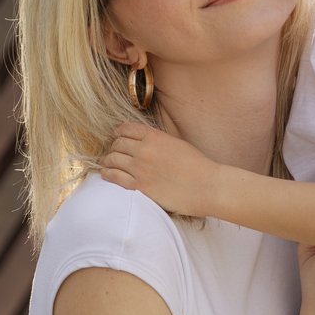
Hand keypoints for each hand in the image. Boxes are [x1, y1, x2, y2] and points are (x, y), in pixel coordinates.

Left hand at [99, 121, 219, 216]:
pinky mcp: (140, 186)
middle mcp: (145, 149)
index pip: (126, 128)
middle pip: (117, 143)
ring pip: (112, 159)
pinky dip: (107, 174)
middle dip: (113, 147)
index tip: (116, 137)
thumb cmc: (198, 166)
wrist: (207, 186)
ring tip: (107, 164)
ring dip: (107, 161)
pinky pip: (114, 176)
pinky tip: (107, 174)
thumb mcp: (177, 144)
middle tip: (113, 153)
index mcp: (155, 136)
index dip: (118, 132)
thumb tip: (146, 142)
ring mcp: (140, 168)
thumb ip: (159, 141)